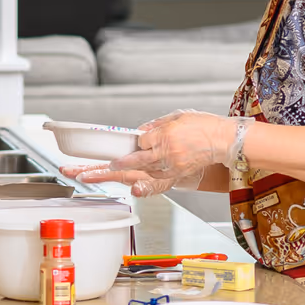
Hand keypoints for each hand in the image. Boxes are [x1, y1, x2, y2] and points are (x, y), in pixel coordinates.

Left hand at [75, 110, 235, 197]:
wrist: (225, 141)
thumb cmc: (203, 126)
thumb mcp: (178, 117)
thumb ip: (156, 126)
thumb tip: (140, 132)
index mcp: (164, 136)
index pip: (138, 142)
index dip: (128, 145)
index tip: (118, 148)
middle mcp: (165, 154)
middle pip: (128, 163)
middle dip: (102, 168)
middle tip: (79, 171)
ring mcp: (169, 168)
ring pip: (135, 174)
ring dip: (110, 176)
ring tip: (87, 177)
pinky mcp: (174, 176)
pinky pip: (153, 182)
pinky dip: (139, 184)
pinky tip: (125, 187)